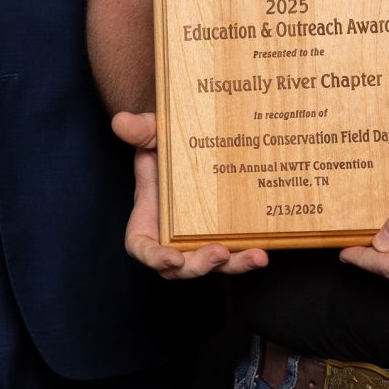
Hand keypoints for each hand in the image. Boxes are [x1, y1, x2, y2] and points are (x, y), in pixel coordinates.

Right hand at [111, 110, 268, 279]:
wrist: (193, 144)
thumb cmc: (166, 145)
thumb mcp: (152, 135)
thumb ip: (139, 130)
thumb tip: (122, 122)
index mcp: (148, 222)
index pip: (144, 249)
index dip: (156, 258)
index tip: (172, 258)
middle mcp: (173, 238)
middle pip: (183, 266)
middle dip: (201, 265)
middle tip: (219, 253)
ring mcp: (201, 239)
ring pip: (215, 264)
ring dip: (235, 264)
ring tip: (256, 256)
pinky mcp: (227, 235)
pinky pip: (236, 249)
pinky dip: (249, 251)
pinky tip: (266, 245)